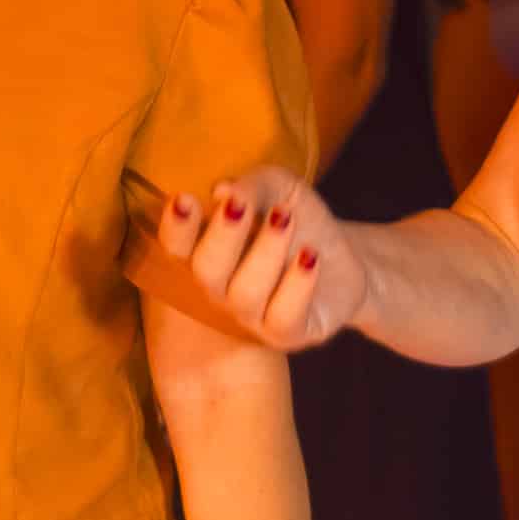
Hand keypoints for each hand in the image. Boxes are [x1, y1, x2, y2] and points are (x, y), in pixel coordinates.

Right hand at [154, 167, 367, 350]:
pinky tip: (310, 256)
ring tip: (285, 218)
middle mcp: (220, 288)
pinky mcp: (286, 333)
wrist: (343, 255)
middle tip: (239, 205)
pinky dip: (297, 286)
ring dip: (264, 252)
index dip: (175, 227)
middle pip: (206, 271)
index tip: (184, 198)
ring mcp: (251, 315)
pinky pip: (283, 318)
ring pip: (245, 294)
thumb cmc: (297, 218)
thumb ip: (251, 186)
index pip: (176, 246)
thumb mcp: (278, 188)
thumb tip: (224, 191)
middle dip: (221, 237)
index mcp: (205, 250)